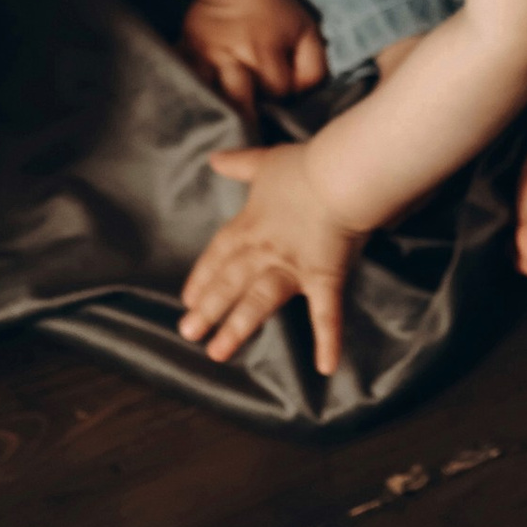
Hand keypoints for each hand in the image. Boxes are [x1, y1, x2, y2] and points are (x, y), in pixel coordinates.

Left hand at [180, 137, 368, 374]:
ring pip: (259, 302)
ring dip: (238, 328)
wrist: (339, 175)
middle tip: (188, 333)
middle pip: (230, 282)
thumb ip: (238, 164)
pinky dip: (327, 340)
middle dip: (208, 309)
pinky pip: (326, 314)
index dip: (202, 277)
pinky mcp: (324, 278)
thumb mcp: (264, 162)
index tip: (187, 300)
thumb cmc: (302, 166)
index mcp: (251, 225)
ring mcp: (293, 268)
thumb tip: (214, 158)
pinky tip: (325, 367)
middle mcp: (265, 251)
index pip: (219, 254)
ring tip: (218, 354)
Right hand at [183, 0, 329, 119]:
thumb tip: (301, 95)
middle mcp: (233, 55)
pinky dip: (190, 93)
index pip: (276, 90)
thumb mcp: (306, 31)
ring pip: (209, 95)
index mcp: (265, 49)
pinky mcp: (186, 50)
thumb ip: (313, 66)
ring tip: (220, 129)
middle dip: (246, 119)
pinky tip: (193, 110)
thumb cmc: (276, 10)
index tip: (279, 94)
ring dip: (217, 111)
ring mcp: (206, 54)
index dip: (281, 96)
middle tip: (249, 135)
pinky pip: (185, 78)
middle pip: (239, 101)